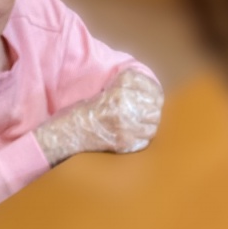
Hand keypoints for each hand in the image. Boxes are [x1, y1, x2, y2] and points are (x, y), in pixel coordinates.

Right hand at [36, 70, 163, 165]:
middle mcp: (125, 104)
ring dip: (147, 128)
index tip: (153, 100)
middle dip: (152, 114)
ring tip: (137, 127)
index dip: (156, 97)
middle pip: (155, 110)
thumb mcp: (111, 88)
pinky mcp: (123, 142)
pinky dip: (141, 140)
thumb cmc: (89, 110)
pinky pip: (144, 142)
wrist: (71, 131)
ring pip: (152, 127)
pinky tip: (131, 136)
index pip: (154, 91)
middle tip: (144, 116)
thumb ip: (132, 89)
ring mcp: (125, 125)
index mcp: (122, 86)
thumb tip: (157, 97)